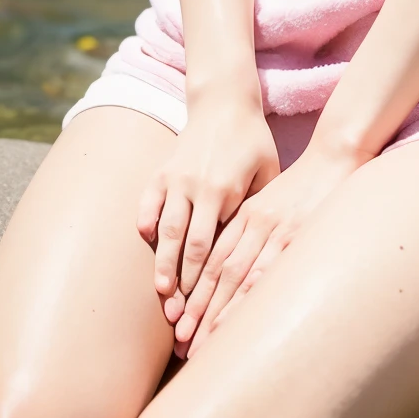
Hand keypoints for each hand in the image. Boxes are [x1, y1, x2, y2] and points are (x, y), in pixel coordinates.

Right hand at [136, 89, 280, 318]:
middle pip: (185, 244)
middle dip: (180, 282)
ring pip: (164, 228)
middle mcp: (196, 187)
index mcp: (225, 190)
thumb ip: (264, 205)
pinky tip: (145, 242)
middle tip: (178, 315)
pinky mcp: (162, 171)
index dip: (205, 279)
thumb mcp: (269, 168)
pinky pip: (148, 201)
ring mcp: (176, 179)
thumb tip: (273, 247)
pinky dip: (145, 221)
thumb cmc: (254, 141)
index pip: (212, 246)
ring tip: (160, 291)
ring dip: (161, 261)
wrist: (224, 103)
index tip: (204, 306)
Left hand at [169, 139, 359, 356]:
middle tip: (182, 345)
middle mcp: (253, 223)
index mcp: (246, 215)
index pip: (212, 260)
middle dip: (198, 312)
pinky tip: (235, 322)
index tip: (180, 324)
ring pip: (235, 276)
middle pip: (217, 273)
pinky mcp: (295, 233)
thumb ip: (256, 226)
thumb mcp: (274, 198)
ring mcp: (274, 229)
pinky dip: (248, 298)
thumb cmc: (307, 182)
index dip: (194, 294)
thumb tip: (241, 265)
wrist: (334, 155)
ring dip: (215, 313)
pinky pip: (266, 271)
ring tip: (199, 346)